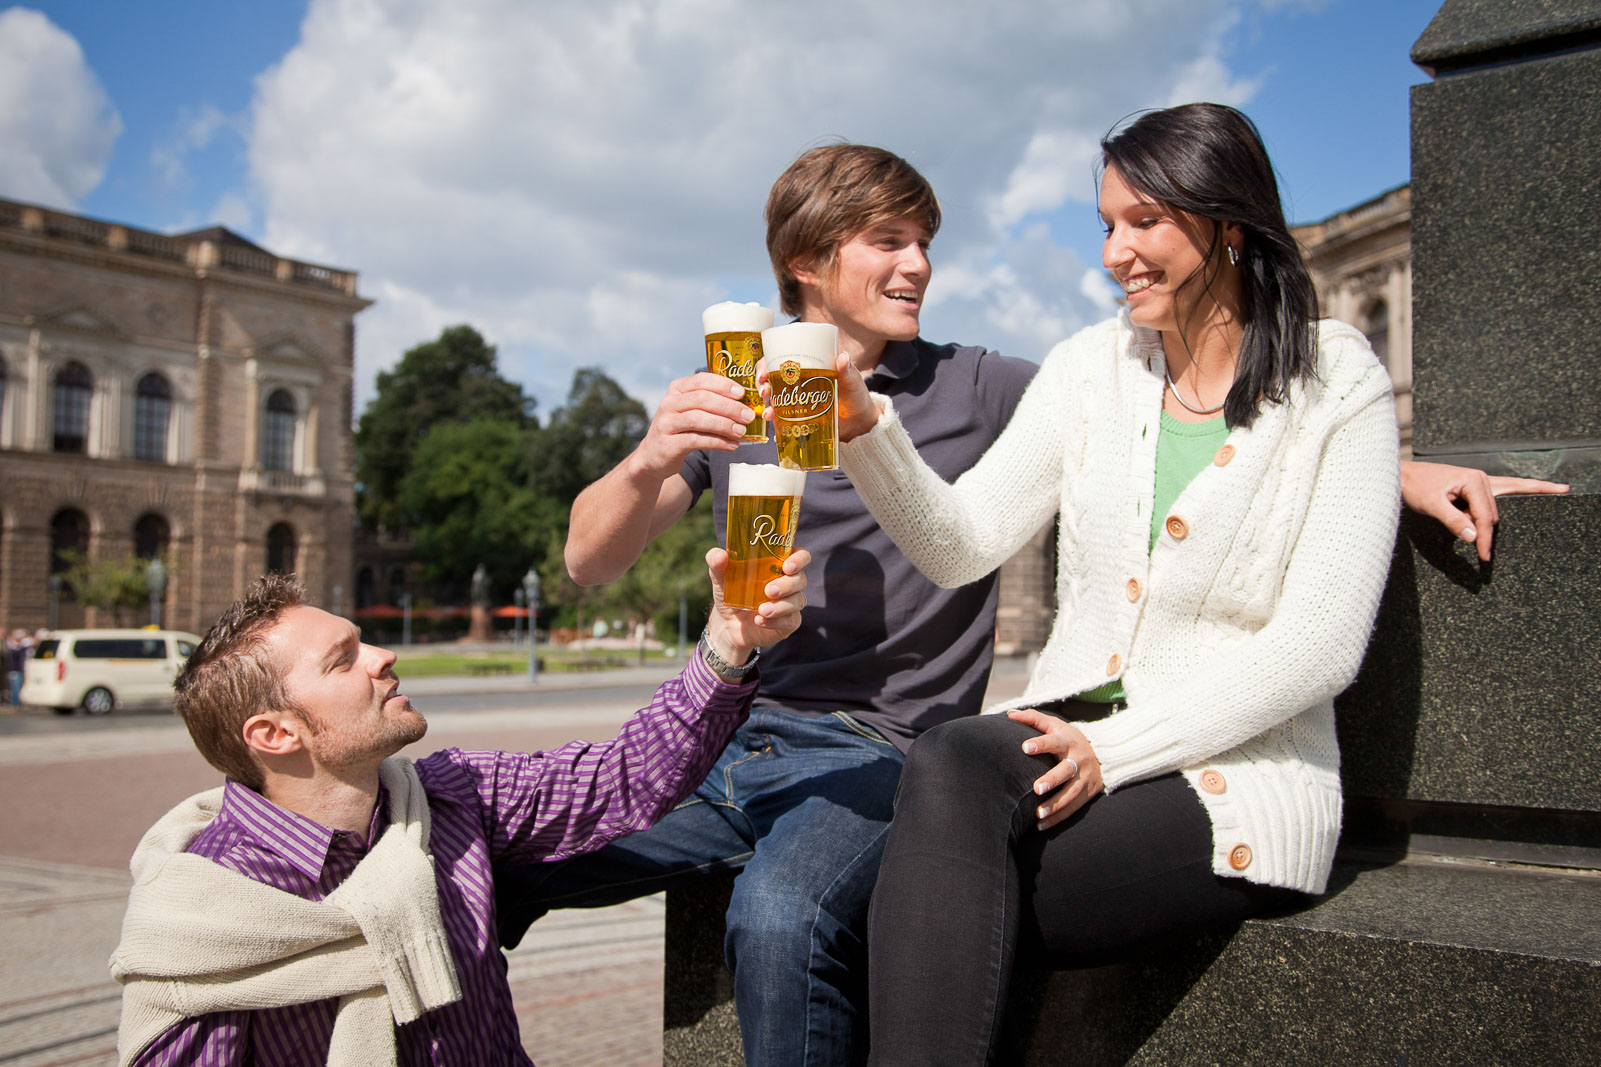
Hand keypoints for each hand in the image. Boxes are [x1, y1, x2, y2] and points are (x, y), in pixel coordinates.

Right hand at [630, 373, 755, 478]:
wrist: (654, 456)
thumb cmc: (680, 430)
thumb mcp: (690, 410)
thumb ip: (711, 404)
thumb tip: (745, 405)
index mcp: (676, 389)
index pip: (701, 380)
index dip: (723, 385)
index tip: (742, 393)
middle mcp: (669, 403)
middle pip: (702, 399)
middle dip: (729, 407)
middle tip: (748, 416)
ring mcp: (666, 424)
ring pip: (698, 419)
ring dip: (724, 425)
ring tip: (742, 431)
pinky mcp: (668, 444)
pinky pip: (696, 440)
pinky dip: (717, 442)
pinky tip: (732, 445)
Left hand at [704, 547, 810, 663]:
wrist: (727, 624)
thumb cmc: (730, 592)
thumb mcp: (720, 577)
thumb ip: (716, 562)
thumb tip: (720, 555)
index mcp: (778, 564)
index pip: (801, 556)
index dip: (799, 559)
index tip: (787, 566)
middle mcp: (789, 582)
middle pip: (801, 579)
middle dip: (787, 584)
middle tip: (769, 590)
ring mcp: (791, 603)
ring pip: (798, 600)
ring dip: (781, 606)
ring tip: (761, 610)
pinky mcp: (789, 622)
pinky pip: (791, 621)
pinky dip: (776, 621)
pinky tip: (760, 620)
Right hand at [755, 350, 881, 442]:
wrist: (859, 423)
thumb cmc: (856, 396)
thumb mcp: (852, 382)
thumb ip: (847, 371)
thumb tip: (842, 357)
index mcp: (809, 364)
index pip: (782, 356)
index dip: (767, 361)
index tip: (764, 370)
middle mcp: (799, 378)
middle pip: (771, 374)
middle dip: (762, 380)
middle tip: (764, 390)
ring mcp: (796, 396)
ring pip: (772, 393)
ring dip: (765, 400)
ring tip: (767, 410)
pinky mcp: (796, 413)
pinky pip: (778, 412)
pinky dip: (771, 415)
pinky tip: (769, 418)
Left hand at [1008, 709, 1102, 830]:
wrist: (1105, 753)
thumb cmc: (1069, 738)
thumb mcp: (1055, 725)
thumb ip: (1033, 718)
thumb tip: (1010, 714)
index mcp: (1068, 741)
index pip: (1054, 742)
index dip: (1041, 743)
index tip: (1025, 747)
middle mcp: (1078, 760)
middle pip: (1066, 771)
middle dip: (1052, 779)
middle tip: (1036, 788)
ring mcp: (1085, 778)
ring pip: (1071, 794)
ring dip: (1055, 805)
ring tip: (1038, 814)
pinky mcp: (1087, 793)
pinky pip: (1073, 808)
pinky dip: (1058, 818)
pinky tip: (1041, 825)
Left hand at [1400, 461, 1568, 561]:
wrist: (1403, 474)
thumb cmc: (1415, 487)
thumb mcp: (1431, 505)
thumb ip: (1453, 521)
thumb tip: (1475, 537)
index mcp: (1474, 480)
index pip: (1486, 516)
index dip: (1486, 538)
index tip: (1484, 556)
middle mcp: (1483, 478)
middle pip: (1494, 514)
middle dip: (1489, 534)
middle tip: (1485, 557)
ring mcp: (1483, 480)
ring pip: (1497, 508)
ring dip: (1493, 522)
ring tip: (1543, 502)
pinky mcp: (1478, 485)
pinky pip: (1508, 490)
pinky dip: (1527, 490)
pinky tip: (1554, 489)